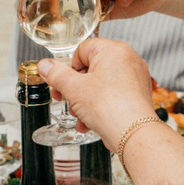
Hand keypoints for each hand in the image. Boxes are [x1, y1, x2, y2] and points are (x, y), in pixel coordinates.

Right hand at [35, 38, 157, 147]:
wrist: (132, 133)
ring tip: (79, 115)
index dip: (69, 68)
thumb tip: (45, 66)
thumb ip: (56, 74)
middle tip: (66, 99)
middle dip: (75, 89)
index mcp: (114, 50)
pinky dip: (100, 107)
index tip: (61, 82)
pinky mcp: (137, 95)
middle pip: (91, 69)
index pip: (82, 50)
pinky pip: (112, 96)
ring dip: (84, 101)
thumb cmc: (110, 107)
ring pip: (100, 85)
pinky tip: (89, 122)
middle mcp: (128, 60)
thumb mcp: (73, 88)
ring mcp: (135, 78)